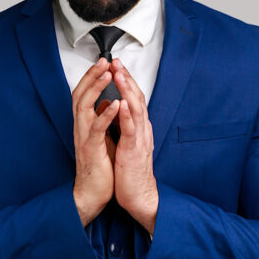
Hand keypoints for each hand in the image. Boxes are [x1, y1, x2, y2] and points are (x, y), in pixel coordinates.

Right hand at [71, 58, 119, 226]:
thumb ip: (102, 119)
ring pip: (84, 107)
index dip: (91, 77)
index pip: (84, 93)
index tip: (103, 62)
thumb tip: (107, 102)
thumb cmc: (99, 166)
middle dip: (92, 76)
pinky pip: (96, 129)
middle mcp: (81, 127)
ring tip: (107, 74)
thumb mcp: (101, 137)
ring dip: (96, 88)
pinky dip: (106, 115)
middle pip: (80, 94)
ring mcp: (84, 137)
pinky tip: (116, 105)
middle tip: (103, 61)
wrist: (93, 192)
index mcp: (85, 124)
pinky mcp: (91, 149)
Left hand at [111, 58, 158, 234]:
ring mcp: (140, 139)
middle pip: (136, 98)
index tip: (116, 66)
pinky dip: (127, 114)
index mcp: (138, 128)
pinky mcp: (134, 151)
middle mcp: (142, 129)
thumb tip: (117, 109)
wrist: (140, 196)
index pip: (133, 98)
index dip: (125, 81)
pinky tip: (122, 103)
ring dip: (127, 90)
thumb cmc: (131, 172)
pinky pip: (131, 129)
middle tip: (117, 61)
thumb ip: (124, 126)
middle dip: (126, 78)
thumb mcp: (126, 143)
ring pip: (136, 109)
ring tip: (120, 74)